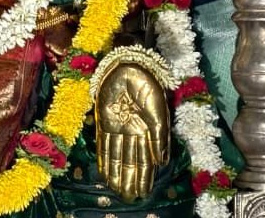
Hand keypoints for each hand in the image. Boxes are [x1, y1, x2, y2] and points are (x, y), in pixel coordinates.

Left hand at [95, 63, 170, 202]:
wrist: (130, 67)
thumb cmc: (149, 87)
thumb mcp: (159, 114)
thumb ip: (159, 138)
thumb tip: (161, 162)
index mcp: (147, 131)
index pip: (145, 160)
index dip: (143, 177)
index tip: (142, 193)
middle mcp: (132, 132)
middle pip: (130, 161)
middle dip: (129, 178)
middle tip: (128, 196)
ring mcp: (118, 128)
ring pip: (116, 155)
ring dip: (116, 172)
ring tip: (116, 189)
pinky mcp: (103, 120)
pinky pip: (103, 143)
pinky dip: (104, 158)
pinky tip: (104, 172)